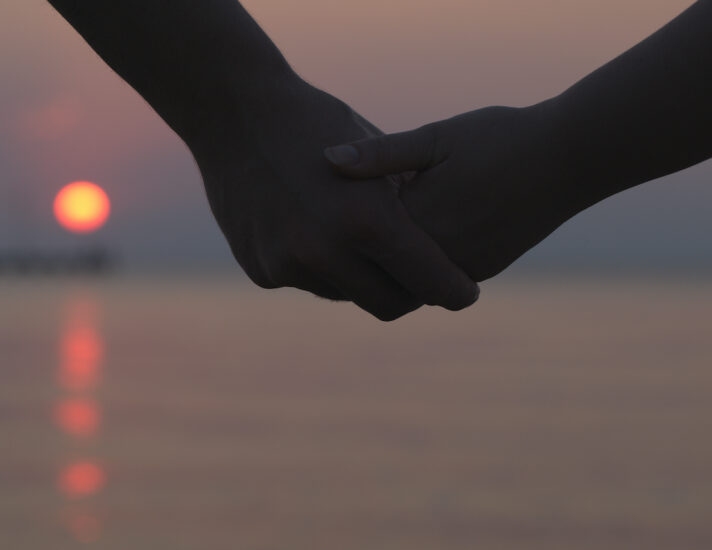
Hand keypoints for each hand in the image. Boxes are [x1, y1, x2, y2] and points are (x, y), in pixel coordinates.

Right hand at [188, 78, 479, 319]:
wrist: (232, 113)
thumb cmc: (315, 122)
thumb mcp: (375, 156)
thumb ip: (405, 206)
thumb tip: (445, 246)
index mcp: (366, 220)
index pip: (429, 281)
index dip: (454, 291)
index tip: (465, 293)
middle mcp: (325, 252)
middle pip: (389, 303)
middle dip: (409, 293)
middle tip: (419, 277)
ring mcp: (288, 265)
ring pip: (345, 294)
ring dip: (358, 277)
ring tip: (358, 240)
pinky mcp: (261, 271)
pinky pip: (306, 282)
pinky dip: (317, 265)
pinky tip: (311, 228)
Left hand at [326, 104, 584, 281]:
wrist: (572, 157)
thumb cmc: (500, 137)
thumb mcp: (435, 137)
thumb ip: (380, 155)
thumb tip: (327, 160)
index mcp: (419, 220)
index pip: (359, 235)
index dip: (340, 220)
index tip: (323, 206)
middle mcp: (440, 254)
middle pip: (380, 265)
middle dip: (360, 250)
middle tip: (337, 228)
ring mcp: (464, 267)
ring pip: (409, 278)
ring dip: (392, 260)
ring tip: (371, 232)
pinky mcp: (484, 269)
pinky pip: (439, 275)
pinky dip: (422, 261)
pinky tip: (413, 232)